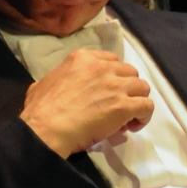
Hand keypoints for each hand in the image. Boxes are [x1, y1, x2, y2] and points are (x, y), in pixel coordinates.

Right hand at [19, 49, 153, 156]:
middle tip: (118, 106)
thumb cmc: (39, 110)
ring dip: (137, 101)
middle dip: (127, 89)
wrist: (45, 128)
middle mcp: (102, 67)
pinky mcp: (123, 105)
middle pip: (130, 73)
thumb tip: (58, 85)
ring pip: (142, 88)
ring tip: (127, 117)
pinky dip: (143, 116)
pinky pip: (147, 106)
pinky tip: (132, 125)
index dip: (114, 77)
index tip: (109, 91)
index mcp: (82, 58)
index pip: (112, 60)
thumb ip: (58, 79)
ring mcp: (115, 85)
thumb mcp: (43, 83)